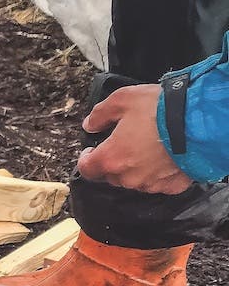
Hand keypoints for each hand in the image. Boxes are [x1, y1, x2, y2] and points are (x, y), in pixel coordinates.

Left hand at [76, 85, 191, 194]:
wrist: (199, 121)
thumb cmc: (159, 109)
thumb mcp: (123, 100)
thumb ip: (100, 114)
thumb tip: (89, 125)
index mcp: (111, 158)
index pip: (87, 169)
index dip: (86, 159)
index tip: (91, 151)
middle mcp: (128, 177)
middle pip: (110, 175)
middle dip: (112, 161)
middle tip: (123, 143)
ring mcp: (150, 184)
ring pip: (134, 180)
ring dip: (135, 168)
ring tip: (146, 148)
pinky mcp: (171, 186)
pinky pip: (158, 183)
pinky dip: (158, 173)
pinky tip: (164, 158)